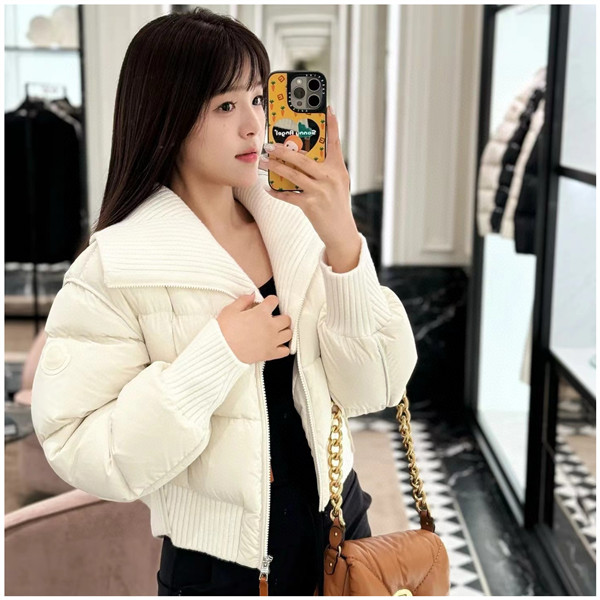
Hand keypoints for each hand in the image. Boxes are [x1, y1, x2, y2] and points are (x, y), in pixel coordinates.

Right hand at [216, 293, 291, 363]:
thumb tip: (252, 295)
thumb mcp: (230, 310)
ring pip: (288, 334)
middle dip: (280, 317)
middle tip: (273, 319)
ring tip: (276, 331)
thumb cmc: (223, 330)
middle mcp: (270, 326)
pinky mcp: (270, 354)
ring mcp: (271, 341)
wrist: (221, 350)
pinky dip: (283, 348)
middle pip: (286, 319)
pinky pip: (285, 351)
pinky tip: (276, 345)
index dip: (271, 301)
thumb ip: (243, 300)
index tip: (268, 303)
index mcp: (261, 313)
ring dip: (284, 331)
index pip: (274, 301)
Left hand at [258, 106, 357, 247]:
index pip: (335, 143)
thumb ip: (324, 169)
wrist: (342, 232)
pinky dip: (277, 192)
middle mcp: (331, 178)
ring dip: (275, 167)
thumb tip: (302, 156)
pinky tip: (268, 188)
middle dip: (284, 150)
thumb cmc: (336, 206)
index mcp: (338, 169)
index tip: (328, 108)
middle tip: (269, 144)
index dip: (332, 125)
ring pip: (293, 174)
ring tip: (263, 162)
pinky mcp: (312, 205)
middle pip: (303, 158)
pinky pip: (290, 195)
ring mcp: (321, 191)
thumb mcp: (337, 184)